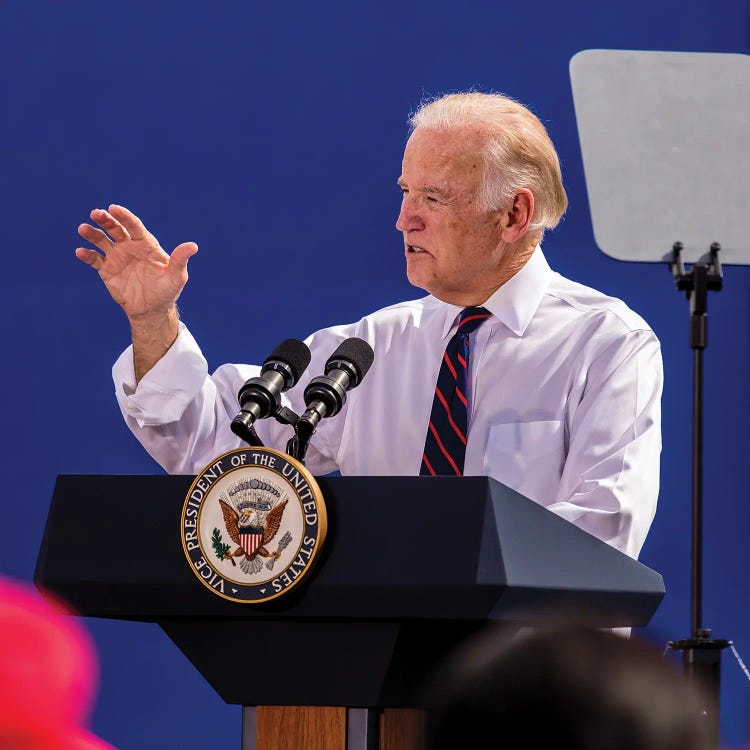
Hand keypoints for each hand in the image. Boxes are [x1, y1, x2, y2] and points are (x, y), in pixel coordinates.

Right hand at [75, 204, 197, 320]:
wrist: (152, 309)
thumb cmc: (167, 291)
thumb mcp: (176, 277)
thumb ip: (180, 260)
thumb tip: (193, 246)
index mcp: (146, 244)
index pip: (134, 226)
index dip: (124, 216)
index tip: (114, 208)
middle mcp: (129, 247)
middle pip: (115, 229)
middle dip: (106, 220)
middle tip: (96, 213)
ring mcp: (117, 257)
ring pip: (102, 240)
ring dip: (92, 233)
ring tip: (83, 229)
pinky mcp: (107, 270)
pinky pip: (94, 259)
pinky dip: (87, 255)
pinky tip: (80, 252)